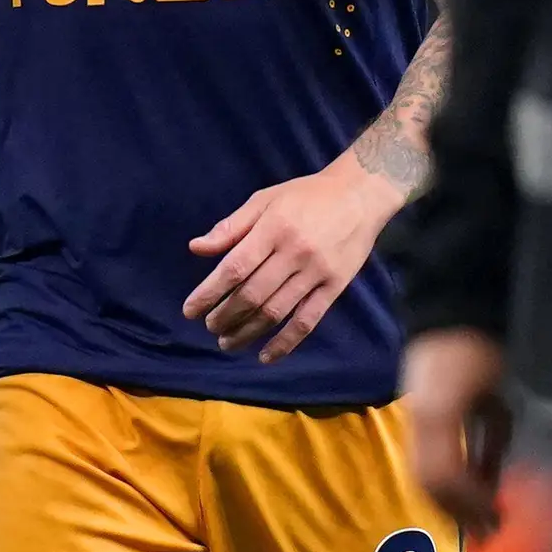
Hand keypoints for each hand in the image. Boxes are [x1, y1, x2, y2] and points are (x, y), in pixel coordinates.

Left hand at [184, 156, 399, 359]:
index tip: (190, 311)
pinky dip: (285, 343)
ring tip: (227, 343)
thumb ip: (231, 227)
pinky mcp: (335, 287)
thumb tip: (195, 248)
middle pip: (252, 294)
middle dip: (224, 316)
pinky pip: (307, 321)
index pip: (234, 268)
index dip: (209, 293)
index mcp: (273, 229)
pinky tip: (265, 356)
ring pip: (276, 312)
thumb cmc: (306, 196)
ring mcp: (317, 272)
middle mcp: (294, 252)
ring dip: (247, 332)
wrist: (361, 195)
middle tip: (210, 327)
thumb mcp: (265, 199)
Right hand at [399, 327, 514, 537]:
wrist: (449, 327)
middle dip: (457, 511)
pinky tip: (456, 498)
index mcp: (439, 418)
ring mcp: (410, 426)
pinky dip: (437, 488)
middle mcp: (418, 426)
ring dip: (445, 504)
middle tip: (485, 530)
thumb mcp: (497, 407)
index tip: (495, 515)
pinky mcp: (410, 427)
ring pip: (419, 479)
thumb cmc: (481, 363)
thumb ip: (493, 448)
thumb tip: (493, 488)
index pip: (447, 474)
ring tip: (470, 520)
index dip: (471, 500)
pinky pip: (418, 467)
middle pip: (429, 484)